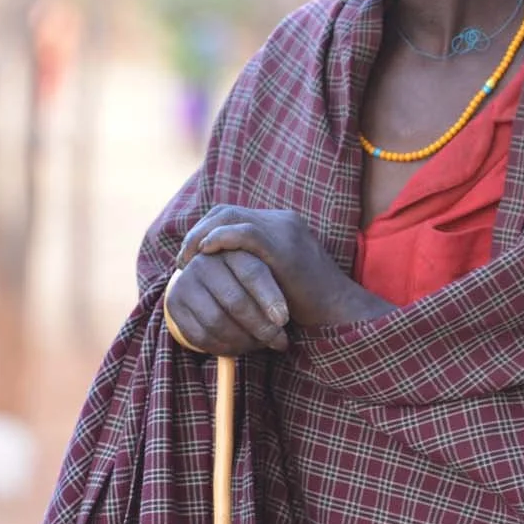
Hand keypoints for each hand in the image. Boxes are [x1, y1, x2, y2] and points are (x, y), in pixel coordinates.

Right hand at [165, 249, 290, 355]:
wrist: (206, 280)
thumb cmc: (245, 280)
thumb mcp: (261, 273)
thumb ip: (275, 287)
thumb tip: (291, 321)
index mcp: (230, 249)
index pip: (252, 272)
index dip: (270, 297)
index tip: (284, 319)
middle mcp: (204, 263)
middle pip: (235, 301)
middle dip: (261, 326)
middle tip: (279, 340)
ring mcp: (186, 283)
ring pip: (217, 322)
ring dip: (243, 340)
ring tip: (260, 343)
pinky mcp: (174, 305)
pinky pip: (201, 336)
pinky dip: (223, 348)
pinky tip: (239, 347)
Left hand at [176, 206, 393, 328]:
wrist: (340, 312)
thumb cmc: (310, 304)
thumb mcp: (277, 277)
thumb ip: (256, 265)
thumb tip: (226, 272)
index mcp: (280, 225)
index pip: (233, 214)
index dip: (207, 230)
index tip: (192, 254)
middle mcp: (281, 221)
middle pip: (226, 211)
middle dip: (198, 231)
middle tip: (183, 258)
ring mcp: (283, 231)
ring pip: (229, 217)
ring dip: (201, 236)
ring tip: (188, 259)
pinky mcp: (282, 248)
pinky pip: (243, 233)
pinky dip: (219, 240)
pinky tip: (205, 254)